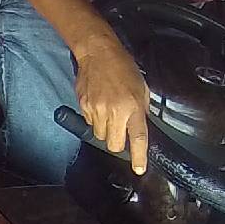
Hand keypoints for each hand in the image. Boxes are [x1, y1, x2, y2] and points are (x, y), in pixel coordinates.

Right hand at [74, 36, 150, 174]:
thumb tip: (139, 127)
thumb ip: (141, 109)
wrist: (98, 54)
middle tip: (120, 129)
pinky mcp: (83, 107)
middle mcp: (114, 112)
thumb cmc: (123, 68)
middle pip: (113, 144)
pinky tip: (98, 104)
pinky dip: (94, 119)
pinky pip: (89, 123)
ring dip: (105, 130)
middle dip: (117, 142)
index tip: (139, 169)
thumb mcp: (141, 88)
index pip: (137, 138)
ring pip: (99, 135)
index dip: (138, 156)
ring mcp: (96, 110)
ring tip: (108, 112)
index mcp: (132, 107)